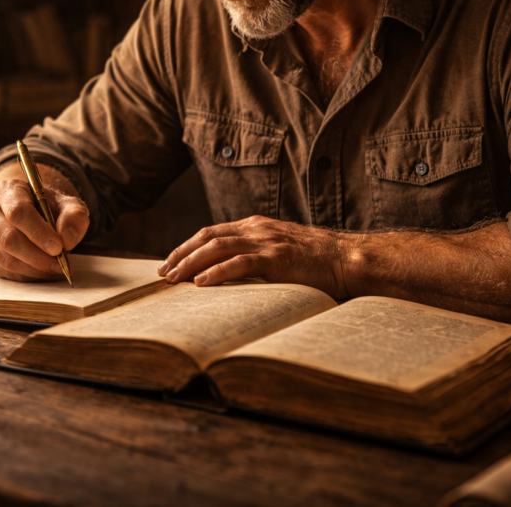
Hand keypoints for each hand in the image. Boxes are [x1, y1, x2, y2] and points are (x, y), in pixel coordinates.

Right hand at [0, 179, 88, 281]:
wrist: (34, 215)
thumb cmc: (50, 208)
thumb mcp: (69, 205)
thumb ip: (74, 216)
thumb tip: (66, 238)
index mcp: (8, 190)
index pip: (18, 212)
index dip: (38, 232)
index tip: (58, 247)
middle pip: (8, 238)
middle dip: (37, 256)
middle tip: (60, 264)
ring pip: (5, 258)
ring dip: (34, 269)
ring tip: (56, 269)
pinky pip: (4, 271)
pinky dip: (27, 276)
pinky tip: (43, 272)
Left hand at [157, 215, 350, 298]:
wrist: (348, 259)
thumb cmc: (316, 261)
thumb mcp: (279, 251)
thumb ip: (256, 256)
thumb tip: (229, 274)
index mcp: (256, 226)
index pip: (211, 232)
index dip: (187, 246)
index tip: (170, 262)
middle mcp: (257, 229)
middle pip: (208, 237)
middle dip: (181, 254)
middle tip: (163, 273)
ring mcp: (267, 242)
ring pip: (218, 247)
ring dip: (191, 263)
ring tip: (174, 279)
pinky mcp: (278, 259)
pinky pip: (241, 264)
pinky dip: (217, 272)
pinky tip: (201, 283)